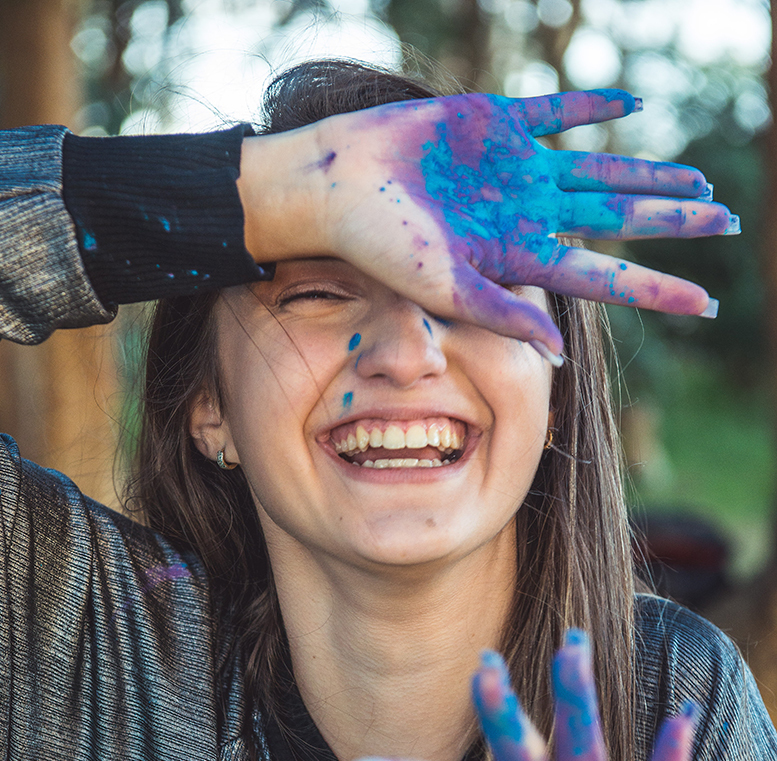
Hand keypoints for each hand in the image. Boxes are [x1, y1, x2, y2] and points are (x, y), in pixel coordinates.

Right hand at [241, 91, 735, 360]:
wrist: (332, 185)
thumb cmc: (378, 246)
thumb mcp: (442, 289)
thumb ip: (502, 315)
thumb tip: (559, 356)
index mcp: (518, 257)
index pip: (604, 277)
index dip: (657, 291)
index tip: (708, 306)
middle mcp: (524, 214)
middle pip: (615, 218)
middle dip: (672, 222)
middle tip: (728, 223)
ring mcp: (512, 167)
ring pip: (597, 168)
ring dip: (646, 172)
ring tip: (697, 180)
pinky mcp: (492, 120)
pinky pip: (553, 110)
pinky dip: (590, 105)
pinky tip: (630, 104)